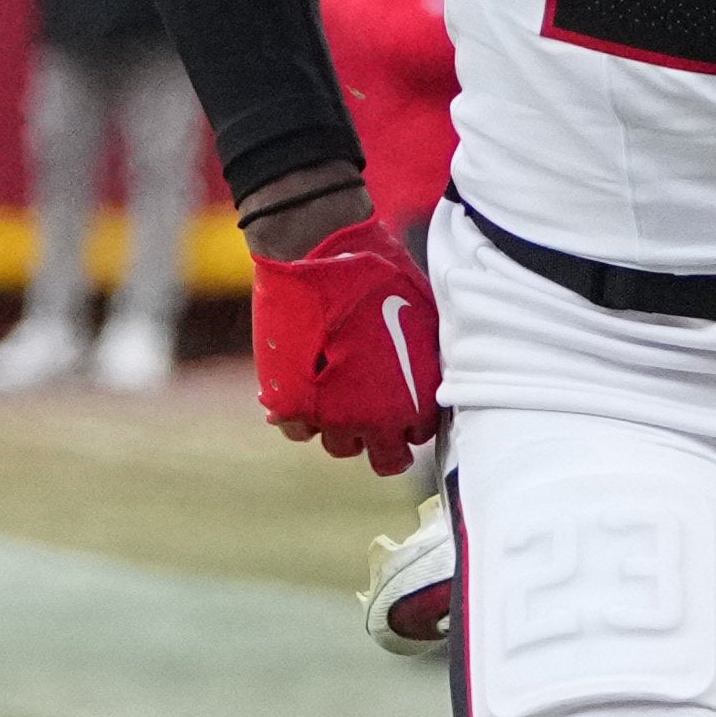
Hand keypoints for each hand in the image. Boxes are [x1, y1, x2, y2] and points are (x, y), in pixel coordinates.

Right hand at [249, 216, 441, 474]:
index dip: (413, 424)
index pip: (420, 436)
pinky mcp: (287, 404)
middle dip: (385, 445)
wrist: (319, 256)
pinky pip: (295, 430)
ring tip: (338, 396)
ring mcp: (329, 416)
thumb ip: (424, 359)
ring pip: (340, 446)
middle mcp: (374, 419)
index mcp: (415, 402)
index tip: (404, 410)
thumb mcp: (422, 317)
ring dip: (341, 428)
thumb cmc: (378, 276)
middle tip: (376, 422)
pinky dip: (298, 416)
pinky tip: (304, 392)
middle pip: (386, 460)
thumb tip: (428, 375)